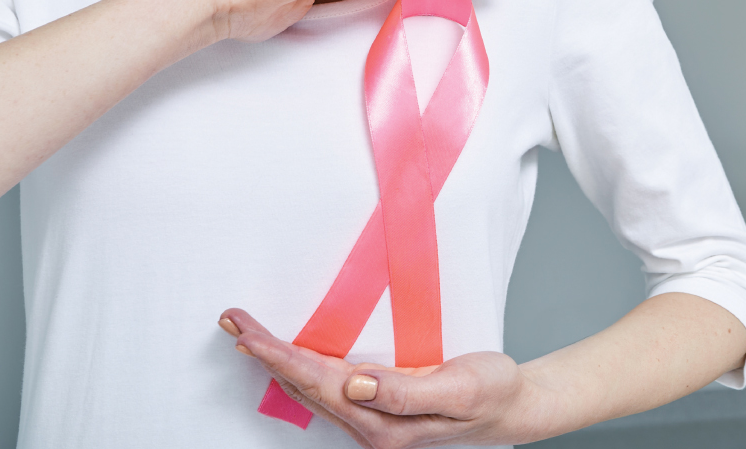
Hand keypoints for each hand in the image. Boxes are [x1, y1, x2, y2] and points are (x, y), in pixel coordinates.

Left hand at [219, 308, 551, 447]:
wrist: (513, 407)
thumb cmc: (490, 394)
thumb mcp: (459, 387)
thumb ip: (405, 391)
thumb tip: (356, 383)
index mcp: (382, 421)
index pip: (318, 381)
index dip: (279, 354)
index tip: (248, 333)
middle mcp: (369, 423)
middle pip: (304, 384)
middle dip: (264, 353)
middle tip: (232, 321)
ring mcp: (371, 417)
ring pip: (311, 386)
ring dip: (277, 360)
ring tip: (248, 335)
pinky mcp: (378, 406)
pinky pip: (328, 386)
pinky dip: (301, 367)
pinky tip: (290, 357)